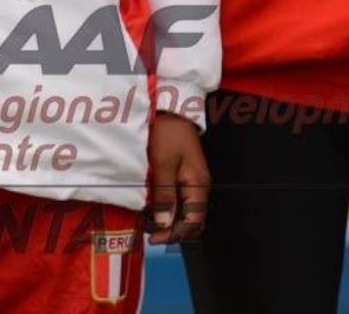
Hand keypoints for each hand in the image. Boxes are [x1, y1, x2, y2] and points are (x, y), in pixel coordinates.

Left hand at [146, 112, 207, 243]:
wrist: (171, 110)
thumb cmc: (168, 134)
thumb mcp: (163, 164)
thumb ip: (164, 195)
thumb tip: (165, 223)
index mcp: (198, 185)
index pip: (193, 222)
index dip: (175, 234)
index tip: (154, 237)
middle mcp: (199, 187)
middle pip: (192, 220)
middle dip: (173, 231)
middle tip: (151, 233)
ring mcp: (192, 182)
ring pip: (186, 212)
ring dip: (170, 220)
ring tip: (150, 223)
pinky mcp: (184, 176)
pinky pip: (180, 200)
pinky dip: (168, 208)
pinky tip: (153, 208)